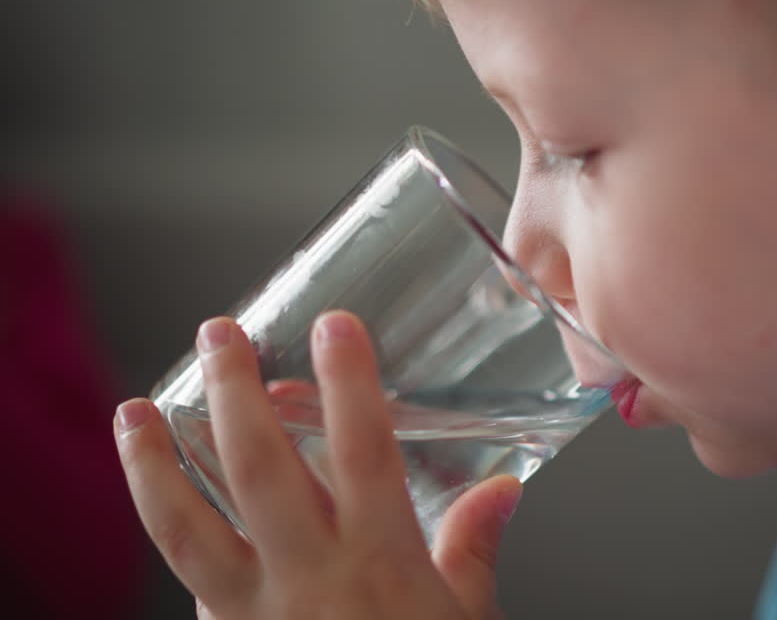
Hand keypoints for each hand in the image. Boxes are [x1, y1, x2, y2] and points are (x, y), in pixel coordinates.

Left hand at [115, 311, 520, 619]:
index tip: (336, 328)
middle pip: (259, 469)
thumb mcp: (466, 619)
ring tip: (132, 411)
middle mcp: (308, 579)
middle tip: (219, 335)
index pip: (362, 453)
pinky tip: (154, 489)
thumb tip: (501, 491)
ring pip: (187, 527)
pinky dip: (161, 525)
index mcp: (380, 563)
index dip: (349, 385)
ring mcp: (255, 612)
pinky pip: (183, 576)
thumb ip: (474, 550)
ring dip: (154, 463)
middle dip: (233, 392)